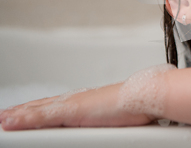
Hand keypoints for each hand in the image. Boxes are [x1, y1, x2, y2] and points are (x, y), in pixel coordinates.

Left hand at [0, 83, 153, 130]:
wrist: (146, 96)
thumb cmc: (138, 106)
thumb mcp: (123, 120)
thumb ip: (113, 124)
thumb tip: (119, 126)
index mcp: (88, 104)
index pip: (58, 107)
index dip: (40, 110)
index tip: (25, 113)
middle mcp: (78, 102)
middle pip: (45, 106)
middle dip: (25, 111)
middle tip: (6, 115)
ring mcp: (73, 106)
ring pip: (39, 110)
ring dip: (19, 114)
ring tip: (3, 119)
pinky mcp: (71, 111)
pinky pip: (41, 115)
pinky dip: (24, 118)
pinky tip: (9, 123)